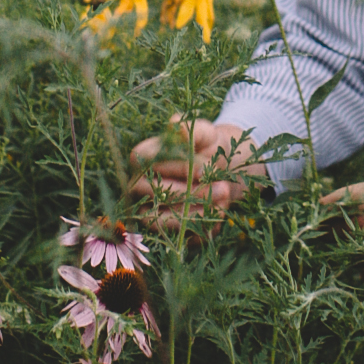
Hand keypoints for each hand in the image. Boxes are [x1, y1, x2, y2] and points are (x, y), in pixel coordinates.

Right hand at [128, 113, 268, 231]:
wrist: (225, 172)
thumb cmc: (210, 148)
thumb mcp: (207, 134)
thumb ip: (192, 129)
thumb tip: (175, 125)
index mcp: (141, 159)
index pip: (143, 162)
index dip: (174, 167)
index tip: (203, 167)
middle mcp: (139, 187)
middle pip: (153, 194)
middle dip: (190, 193)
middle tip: (223, 187)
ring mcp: (149, 212)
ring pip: (160, 221)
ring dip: (196, 213)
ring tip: (224, 198)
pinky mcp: (168, 233)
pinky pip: (179, 237)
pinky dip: (203, 226)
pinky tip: (221, 212)